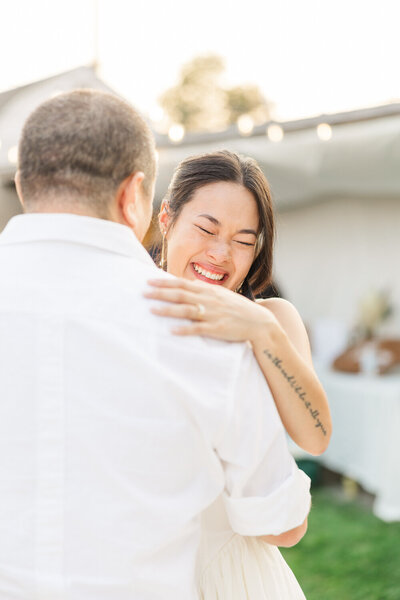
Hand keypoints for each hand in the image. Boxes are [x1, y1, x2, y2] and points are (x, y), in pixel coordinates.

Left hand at [144, 277, 278, 343]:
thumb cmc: (237, 309)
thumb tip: (187, 284)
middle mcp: (209, 300)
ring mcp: (212, 314)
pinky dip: (184, 329)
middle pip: (180, 295)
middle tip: (143, 292)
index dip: (165, 282)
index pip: (182, 284)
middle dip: (161, 293)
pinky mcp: (217, 328)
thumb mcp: (221, 295)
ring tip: (152, 309)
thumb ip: (203, 290)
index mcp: (208, 291)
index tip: (149, 281)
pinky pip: (198, 329)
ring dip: (168, 310)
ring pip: (186, 310)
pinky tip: (172, 331)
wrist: (259, 322)